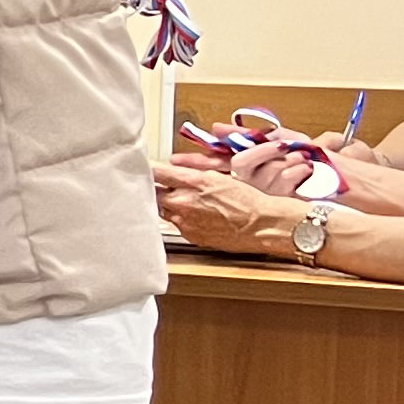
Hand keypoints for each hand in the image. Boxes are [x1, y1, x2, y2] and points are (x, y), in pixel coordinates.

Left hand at [152, 160, 295, 257]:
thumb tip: (172, 171)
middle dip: (157, 189)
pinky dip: (180, 219)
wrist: (261, 224)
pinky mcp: (189, 235)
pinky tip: (196, 216)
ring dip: (168, 204)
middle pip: (154, 193)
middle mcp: (183, 202)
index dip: (148, 170)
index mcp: (193, 182)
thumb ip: (191, 175)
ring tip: (185, 202)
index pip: (157, 172)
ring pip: (163, 209)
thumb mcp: (218, 177)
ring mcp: (184, 221)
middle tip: (164, 186)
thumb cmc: (246, 200)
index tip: (142, 168)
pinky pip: (176, 224)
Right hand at [219, 134, 334, 198]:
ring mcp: (266, 190)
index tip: (215, 133)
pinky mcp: (282, 200)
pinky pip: (284, 181)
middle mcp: (253, 179)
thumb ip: (258, 134)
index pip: (223, 155)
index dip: (214, 150)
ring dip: (288, 159)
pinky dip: (299, 171)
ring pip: (266, 170)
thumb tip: (220, 128)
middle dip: (265, 150)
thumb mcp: (284, 138)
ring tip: (301, 159)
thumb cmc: (311, 155)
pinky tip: (306, 170)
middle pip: (242, 161)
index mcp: (249, 162)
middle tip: (282, 146)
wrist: (338, 172)